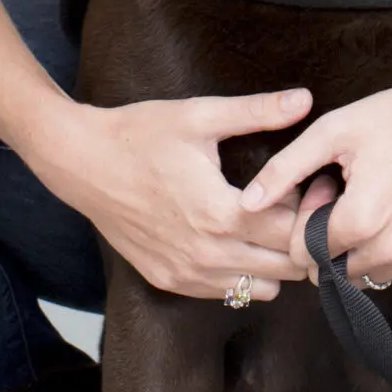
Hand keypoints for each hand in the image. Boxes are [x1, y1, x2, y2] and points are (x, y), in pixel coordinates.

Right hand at [46, 89, 314, 300]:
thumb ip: (257, 111)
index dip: (309, 210)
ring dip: (272, 261)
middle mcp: (208, 255)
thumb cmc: (140, 135)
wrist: (82, 163)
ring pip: (262, 290)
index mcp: (222, 214)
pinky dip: (241, 272)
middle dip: (298, 240)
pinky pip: (226, 293)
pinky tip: (231, 237)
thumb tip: (305, 99)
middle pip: (286, 268)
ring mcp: (188, 275)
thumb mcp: (200, 116)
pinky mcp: (169, 281)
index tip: (307, 187)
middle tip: (291, 207)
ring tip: (262, 224)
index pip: (294, 233)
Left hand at [239, 28, 391, 286]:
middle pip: (334, 270)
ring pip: (368, 272)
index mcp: (359, 221)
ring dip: (360, 246)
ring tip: (373, 195)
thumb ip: (284, 169)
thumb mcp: (334, 131)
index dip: (305, 221)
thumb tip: (246, 202)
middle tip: (346, 191)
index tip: (322, 188)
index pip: (305, 254)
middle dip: (329, 239)